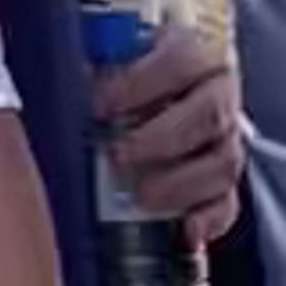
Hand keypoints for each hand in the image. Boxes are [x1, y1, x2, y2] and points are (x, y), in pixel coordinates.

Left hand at [100, 9, 241, 242]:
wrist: (164, 102)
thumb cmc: (131, 79)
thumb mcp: (113, 59)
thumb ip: (94, 64)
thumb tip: (58, 74)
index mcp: (192, 54)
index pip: (181, 60)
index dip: (142, 83)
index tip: (101, 106)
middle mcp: (219, 94)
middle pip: (209, 114)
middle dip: (161, 138)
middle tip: (118, 155)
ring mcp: (227, 140)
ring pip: (222, 163)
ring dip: (181, 183)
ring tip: (142, 197)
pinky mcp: (226, 183)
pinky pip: (228, 204)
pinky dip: (209, 220)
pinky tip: (187, 231)